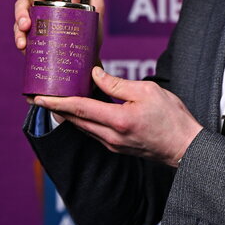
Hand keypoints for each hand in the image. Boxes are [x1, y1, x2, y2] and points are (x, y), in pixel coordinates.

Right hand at [14, 0, 105, 52]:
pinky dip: (18, 34)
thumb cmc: (90, 30)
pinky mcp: (29, 31)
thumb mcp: (96, 4)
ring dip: (21, 10)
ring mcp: (35, 12)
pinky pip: (17, 28)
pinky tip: (24, 41)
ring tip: (28, 24)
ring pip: (20, 1)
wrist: (86, 60)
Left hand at [34, 67, 202, 166]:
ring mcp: (113, 145)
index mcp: (118, 120)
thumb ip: (118, 84)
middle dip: (56, 108)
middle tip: (40, 95)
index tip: (38, 96)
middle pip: (76, 120)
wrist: (185, 147)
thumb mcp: (148, 91)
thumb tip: (94, 76)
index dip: (57, 101)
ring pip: (83, 127)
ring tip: (57, 100)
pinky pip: (93, 132)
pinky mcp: (117, 148)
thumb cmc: (172, 118)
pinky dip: (83, 120)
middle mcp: (111, 136)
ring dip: (69, 114)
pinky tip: (81, 110)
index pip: (80, 108)